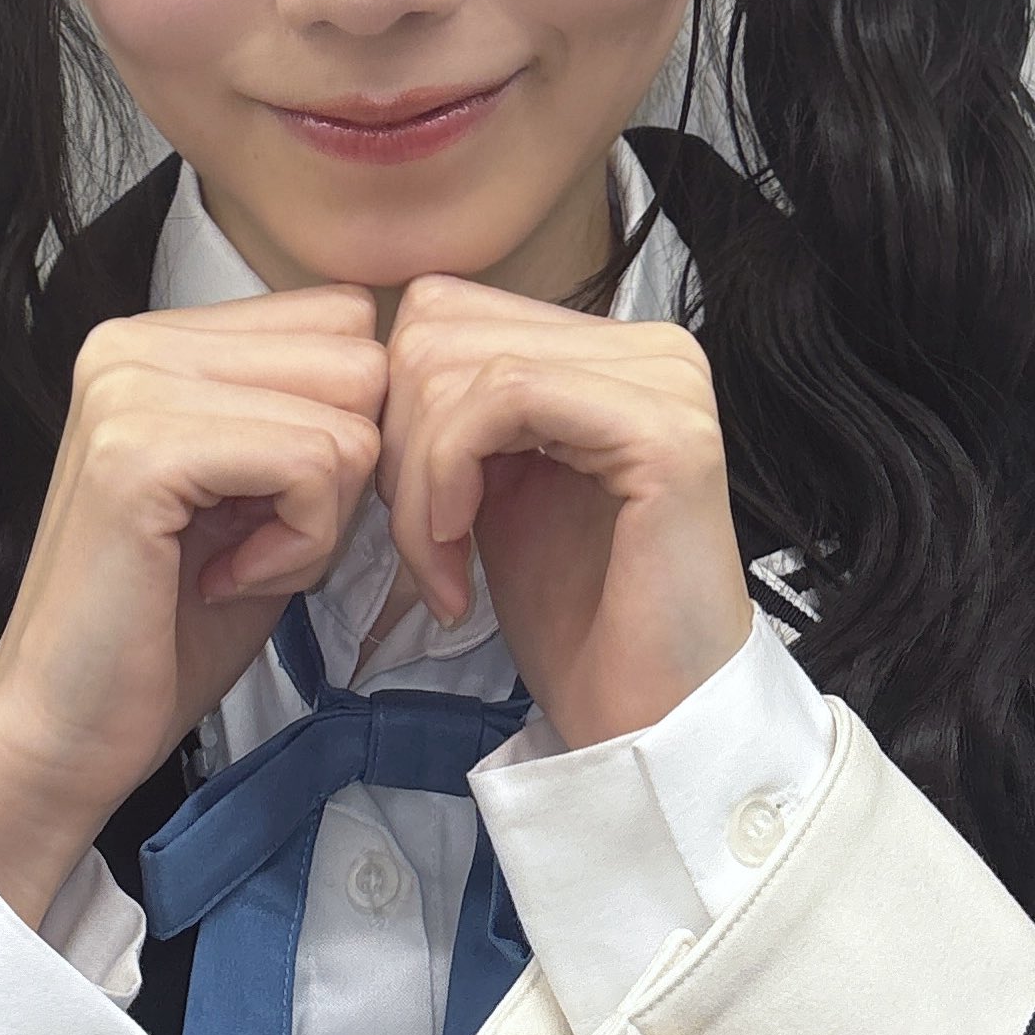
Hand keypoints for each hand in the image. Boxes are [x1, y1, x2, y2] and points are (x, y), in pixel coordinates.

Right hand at [0, 292, 386, 926]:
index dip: (350, 429)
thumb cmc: (166, 630)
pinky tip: (227, 579)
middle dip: (345, 471)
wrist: (64, 730)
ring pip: (349, 413)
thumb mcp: (259, 497)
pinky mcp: (140, 454)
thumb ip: (313, 418)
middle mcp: (135, 343)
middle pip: (358, 359)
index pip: (345, 319)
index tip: (276, 510)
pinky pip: (314, 464)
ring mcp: (130, 390)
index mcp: (160, 339)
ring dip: (321, 516)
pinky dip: (301, 545)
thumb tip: (412, 376)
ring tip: (237, 562)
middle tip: (257, 544)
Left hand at [375, 278, 751, 751]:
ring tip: (442, 570)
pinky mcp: (663, 431)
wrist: (645, 724)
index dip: (393, 412)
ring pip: (457, 364)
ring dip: (417, 481)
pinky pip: (503, 397)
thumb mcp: (494, 487)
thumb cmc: (575, 622)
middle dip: (398, 447)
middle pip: (440, 328)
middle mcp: (653, 348)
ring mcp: (667, 383)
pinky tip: (457, 562)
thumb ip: (454, 411)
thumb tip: (368, 354)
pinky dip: (447, 478)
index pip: (446, 310)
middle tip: (422, 552)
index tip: (404, 515)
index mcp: (613, 350)